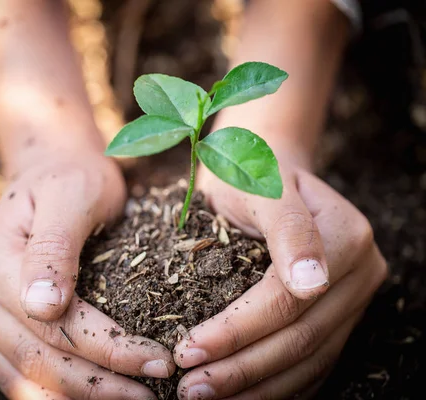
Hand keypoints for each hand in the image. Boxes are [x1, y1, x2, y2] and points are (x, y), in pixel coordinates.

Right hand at [0, 147, 174, 399]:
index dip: (109, 350)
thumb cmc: (70, 177)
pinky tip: (97, 394)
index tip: (160, 362)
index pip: (54, 326)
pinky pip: (20, 374)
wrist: (48, 171)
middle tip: (156, 395)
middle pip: (39, 360)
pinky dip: (57, 390)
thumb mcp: (72, 194)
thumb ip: (55, 247)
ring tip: (132, 399)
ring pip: (26, 378)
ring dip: (80, 397)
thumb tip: (44, 307)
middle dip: (101, 385)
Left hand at [173, 161, 387, 399]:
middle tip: (189, 390)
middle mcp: (359, 273)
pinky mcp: (339, 315)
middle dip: (241, 370)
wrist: (264, 167)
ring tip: (204, 399)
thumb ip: (288, 228)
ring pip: (309, 359)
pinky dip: (278, 385)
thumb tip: (312, 285)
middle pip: (300, 338)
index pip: (287, 301)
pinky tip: (244, 397)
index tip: (187, 351)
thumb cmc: (250, 170)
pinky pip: (314, 362)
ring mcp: (354, 298)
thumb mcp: (259, 185)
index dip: (237, 331)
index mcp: (346, 237)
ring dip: (256, 388)